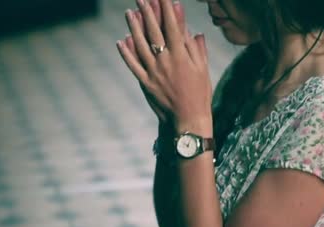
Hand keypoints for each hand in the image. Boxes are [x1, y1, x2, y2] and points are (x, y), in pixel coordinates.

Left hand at [125, 0, 188, 124]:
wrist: (189, 119)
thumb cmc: (200, 95)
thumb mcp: (203, 70)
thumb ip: (197, 49)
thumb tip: (194, 32)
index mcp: (181, 56)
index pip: (173, 26)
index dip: (167, 9)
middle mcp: (165, 61)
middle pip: (154, 32)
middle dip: (147, 13)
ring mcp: (153, 72)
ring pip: (140, 45)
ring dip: (134, 27)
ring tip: (129, 12)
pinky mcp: (145, 83)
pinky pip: (133, 65)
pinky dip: (126, 53)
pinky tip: (120, 41)